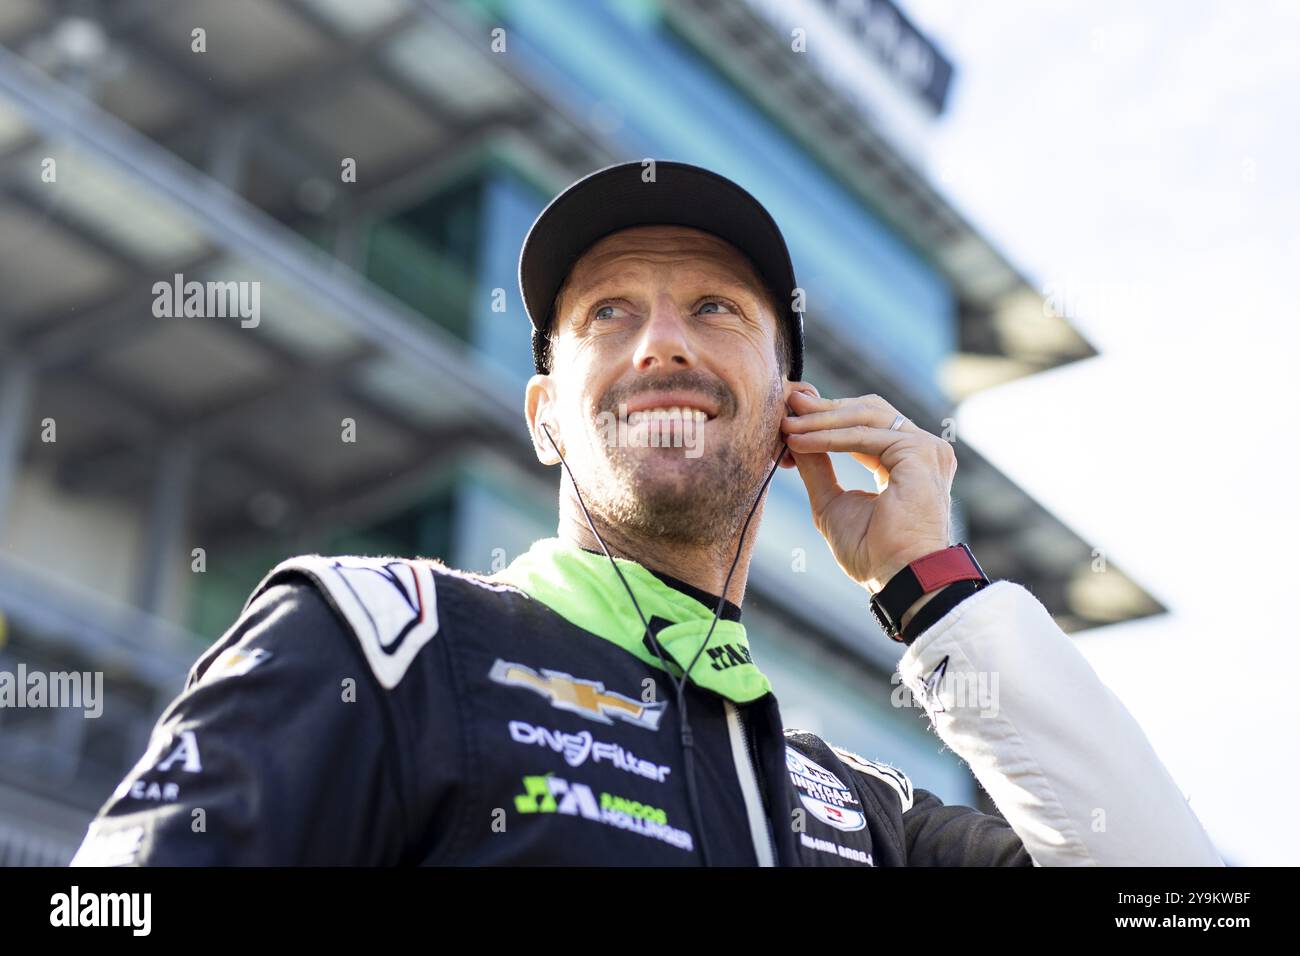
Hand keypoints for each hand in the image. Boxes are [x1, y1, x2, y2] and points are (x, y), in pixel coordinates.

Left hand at [779, 385, 955, 592]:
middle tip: (787, 406)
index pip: (865, 424)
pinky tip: (800, 442)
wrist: (899, 578)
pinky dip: (829, 437)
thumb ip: (817, 469)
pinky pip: (864, 436)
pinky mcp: (919, 452)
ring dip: (821, 420)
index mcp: (906, 462)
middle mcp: (920, 450)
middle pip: (867, 411)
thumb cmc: (872, 553)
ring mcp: (924, 448)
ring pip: (865, 417)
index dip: (827, 417)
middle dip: (823, 409)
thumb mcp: (832, 503)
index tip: (790, 415)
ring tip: (787, 426)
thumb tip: (792, 438)